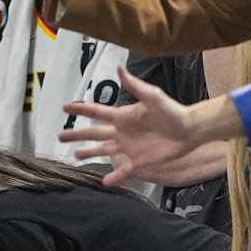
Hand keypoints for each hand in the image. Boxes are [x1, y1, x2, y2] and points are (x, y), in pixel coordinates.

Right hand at [58, 66, 199, 185]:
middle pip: (94, 133)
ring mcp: (128, 148)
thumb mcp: (153, 96)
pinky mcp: (138, 162)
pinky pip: (122, 171)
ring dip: (89, 153)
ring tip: (76, 156)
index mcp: (122, 117)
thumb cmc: (172, 111)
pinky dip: (113, 177)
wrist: (189, 130)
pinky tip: (104, 181)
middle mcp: (121, 133)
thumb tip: (120, 69)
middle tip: (60, 136)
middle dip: (76, 134)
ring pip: (103, 151)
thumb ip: (135, 85)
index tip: (65, 107)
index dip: (80, 109)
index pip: (96, 112)